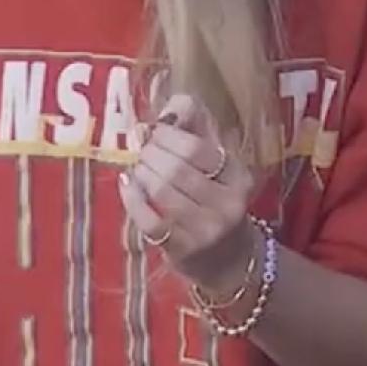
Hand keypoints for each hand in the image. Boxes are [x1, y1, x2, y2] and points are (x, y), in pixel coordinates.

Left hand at [117, 94, 257, 296]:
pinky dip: (132, 199)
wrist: (230, 261)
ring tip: (138, 167)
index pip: (197, 148)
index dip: (168, 135)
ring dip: (142, 174)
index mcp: (238, 177)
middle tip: (142, 149)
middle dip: (151, 153)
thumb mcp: (219, 164)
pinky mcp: (183, 251)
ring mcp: (205, 231)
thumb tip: (171, 104)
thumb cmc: (219, 201)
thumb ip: (198, 130)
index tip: (154, 131)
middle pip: (177, 169)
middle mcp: (227, 204)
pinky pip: (149, 220)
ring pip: (162, 192)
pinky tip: (128, 186)